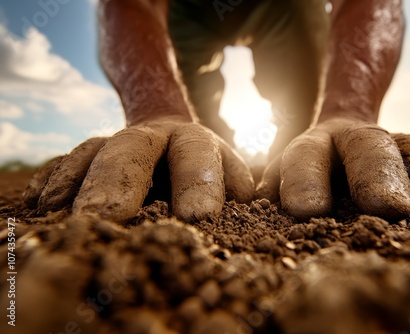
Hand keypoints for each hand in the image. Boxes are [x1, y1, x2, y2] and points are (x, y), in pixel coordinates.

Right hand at [23, 119, 253, 222]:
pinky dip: (55, 180)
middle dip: (121, 182)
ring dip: (80, 184)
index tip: (197, 217)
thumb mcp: (231, 176)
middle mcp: (153, 138)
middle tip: (110, 217)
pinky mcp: (91, 152)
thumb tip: (250, 219)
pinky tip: (43, 204)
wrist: (170, 134)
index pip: (198, 156)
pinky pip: (68, 160)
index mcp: (196, 143)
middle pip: (133, 150)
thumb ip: (237, 193)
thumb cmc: (206, 170)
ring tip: (73, 219)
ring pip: (94, 153)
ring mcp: (118, 141)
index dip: (198, 182)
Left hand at [257, 118, 409, 219]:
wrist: (344, 134)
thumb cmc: (311, 172)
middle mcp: (354, 140)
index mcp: (312, 147)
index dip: (304, 180)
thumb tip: (250, 220)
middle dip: (377, 175)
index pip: (304, 158)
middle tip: (387, 207)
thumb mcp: (283, 178)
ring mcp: (394, 141)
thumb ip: (272, 194)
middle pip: (368, 148)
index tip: (306, 210)